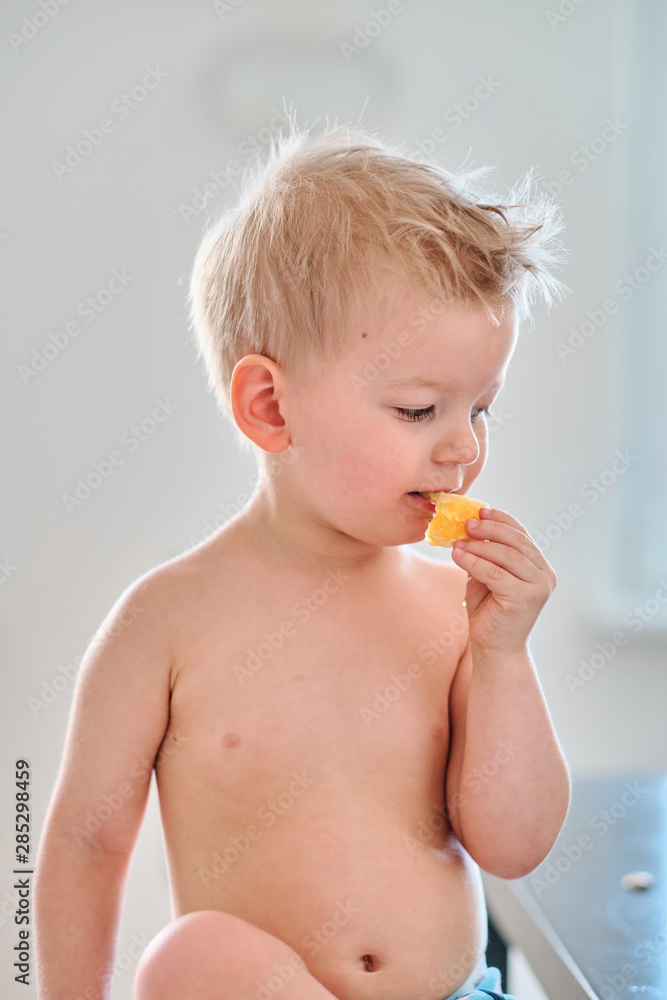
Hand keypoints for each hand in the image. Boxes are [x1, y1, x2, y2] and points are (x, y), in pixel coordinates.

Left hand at [450, 507, 556, 654]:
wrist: (494, 648)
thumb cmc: (490, 611)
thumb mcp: (487, 575)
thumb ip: (485, 553)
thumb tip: (468, 526)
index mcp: (539, 566)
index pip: (522, 535)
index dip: (501, 520)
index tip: (480, 511)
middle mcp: (544, 575)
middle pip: (516, 542)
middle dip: (489, 529)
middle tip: (467, 524)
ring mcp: (538, 587)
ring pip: (506, 556)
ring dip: (479, 545)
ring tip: (457, 541)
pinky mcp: (524, 598)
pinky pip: (496, 573)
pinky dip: (475, 562)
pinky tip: (458, 556)